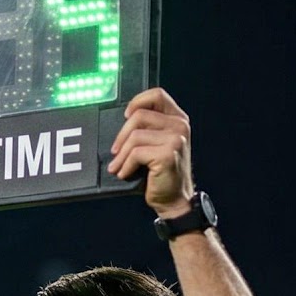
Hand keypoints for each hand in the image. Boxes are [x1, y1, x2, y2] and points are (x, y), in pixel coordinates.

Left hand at [106, 88, 194, 217]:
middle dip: (121, 135)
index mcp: (178, 119)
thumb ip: (149, 128)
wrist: (174, 200)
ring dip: (121, 155)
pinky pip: (136, 152)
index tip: (125, 115)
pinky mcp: (168, 153)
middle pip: (139, 115)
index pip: (157, 95)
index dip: (137, 101)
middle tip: (115, 151)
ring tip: (119, 166)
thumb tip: (124, 120)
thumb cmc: (163, 174)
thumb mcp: (159, 145)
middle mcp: (180, 126)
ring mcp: (176, 139)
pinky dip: (126, 165)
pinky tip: (125, 173)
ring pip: (135, 136)